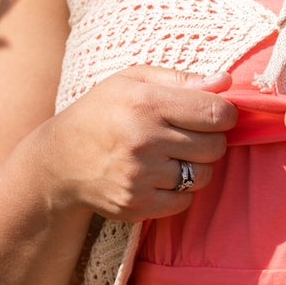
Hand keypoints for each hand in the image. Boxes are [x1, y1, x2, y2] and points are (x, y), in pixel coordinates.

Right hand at [42, 65, 236, 222]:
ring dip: (195, 167)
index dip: (225, 114)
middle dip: (209, 140)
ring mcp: (140, 176)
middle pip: (215, 147)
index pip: (216, 113)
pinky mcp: (137, 205)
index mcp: (146, 103)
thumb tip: (226, 82)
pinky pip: (184, 201)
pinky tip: (158, 177)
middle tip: (187, 135)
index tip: (216, 115)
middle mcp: (144, 140)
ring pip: (203, 176)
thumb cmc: (101, 112)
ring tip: (170, 156)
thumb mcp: (132, 80)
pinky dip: (179, 191)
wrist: (59, 162)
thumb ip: (181, 79)